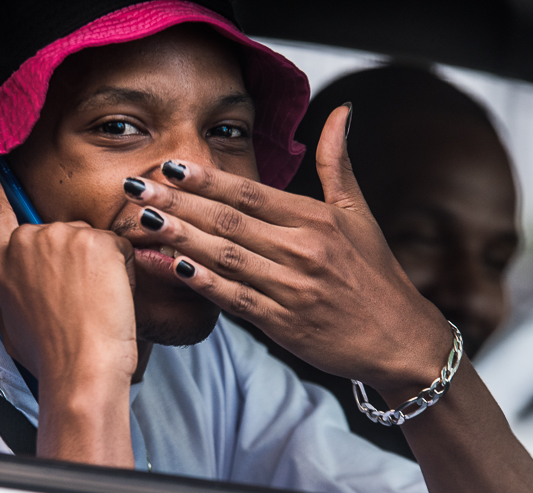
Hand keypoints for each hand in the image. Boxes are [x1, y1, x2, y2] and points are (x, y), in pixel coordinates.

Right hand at [0, 161, 137, 384]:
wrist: (81, 368)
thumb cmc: (50, 355)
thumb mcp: (11, 322)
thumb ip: (10, 288)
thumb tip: (19, 279)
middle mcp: (25, 242)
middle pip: (56, 232)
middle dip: (72, 258)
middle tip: (75, 301)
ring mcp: (61, 236)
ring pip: (88, 240)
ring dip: (96, 266)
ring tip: (91, 304)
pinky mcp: (96, 240)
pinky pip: (116, 247)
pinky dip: (120, 270)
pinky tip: (108, 298)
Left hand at [123, 105, 449, 397]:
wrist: (398, 340)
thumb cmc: (374, 275)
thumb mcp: (360, 215)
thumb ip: (337, 164)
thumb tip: (340, 111)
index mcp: (316, 220)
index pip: (250, 193)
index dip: (206, 179)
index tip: (169, 165)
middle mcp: (302, 251)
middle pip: (228, 221)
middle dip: (177, 203)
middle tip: (134, 188)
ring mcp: (291, 289)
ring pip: (225, 257)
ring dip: (179, 238)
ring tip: (142, 222)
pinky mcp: (283, 324)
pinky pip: (233, 299)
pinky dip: (200, 282)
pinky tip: (170, 267)